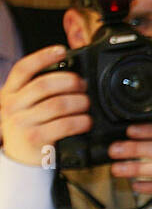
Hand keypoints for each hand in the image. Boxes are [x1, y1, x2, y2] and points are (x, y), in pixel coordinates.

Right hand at [0, 45, 90, 165]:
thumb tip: (70, 72)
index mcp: (9, 93)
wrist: (20, 158)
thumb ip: (39, 90)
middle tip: (83, 86)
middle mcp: (12, 106)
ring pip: (58, 104)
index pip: (23, 69)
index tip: (62, 50)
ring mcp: (22, 123)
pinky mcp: (35, 139)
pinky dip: (81, 121)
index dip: (43, 57)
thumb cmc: (30, 127)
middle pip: (44, 85)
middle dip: (70, 82)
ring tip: (86, 104)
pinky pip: (64, 125)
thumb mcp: (26, 105)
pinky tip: (86, 121)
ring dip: (79, 102)